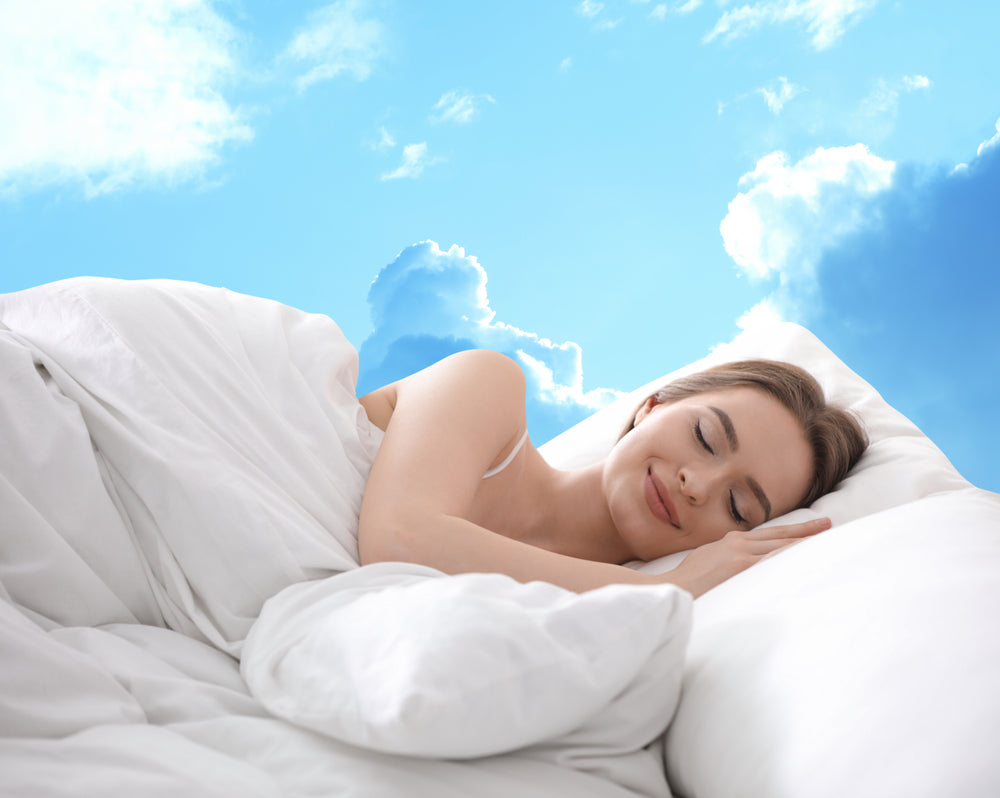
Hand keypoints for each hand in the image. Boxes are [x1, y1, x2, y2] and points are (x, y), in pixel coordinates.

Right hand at [658, 517, 831, 597]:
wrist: (671, 591)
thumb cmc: (685, 585)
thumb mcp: (705, 564)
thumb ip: (724, 561)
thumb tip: (737, 569)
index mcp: (729, 542)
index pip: (768, 535)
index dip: (790, 532)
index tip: (808, 529)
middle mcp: (738, 544)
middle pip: (780, 537)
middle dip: (805, 532)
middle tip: (828, 526)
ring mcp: (742, 555)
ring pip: (782, 545)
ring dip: (806, 542)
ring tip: (828, 537)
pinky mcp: (743, 567)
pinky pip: (777, 560)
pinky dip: (796, 555)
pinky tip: (812, 555)